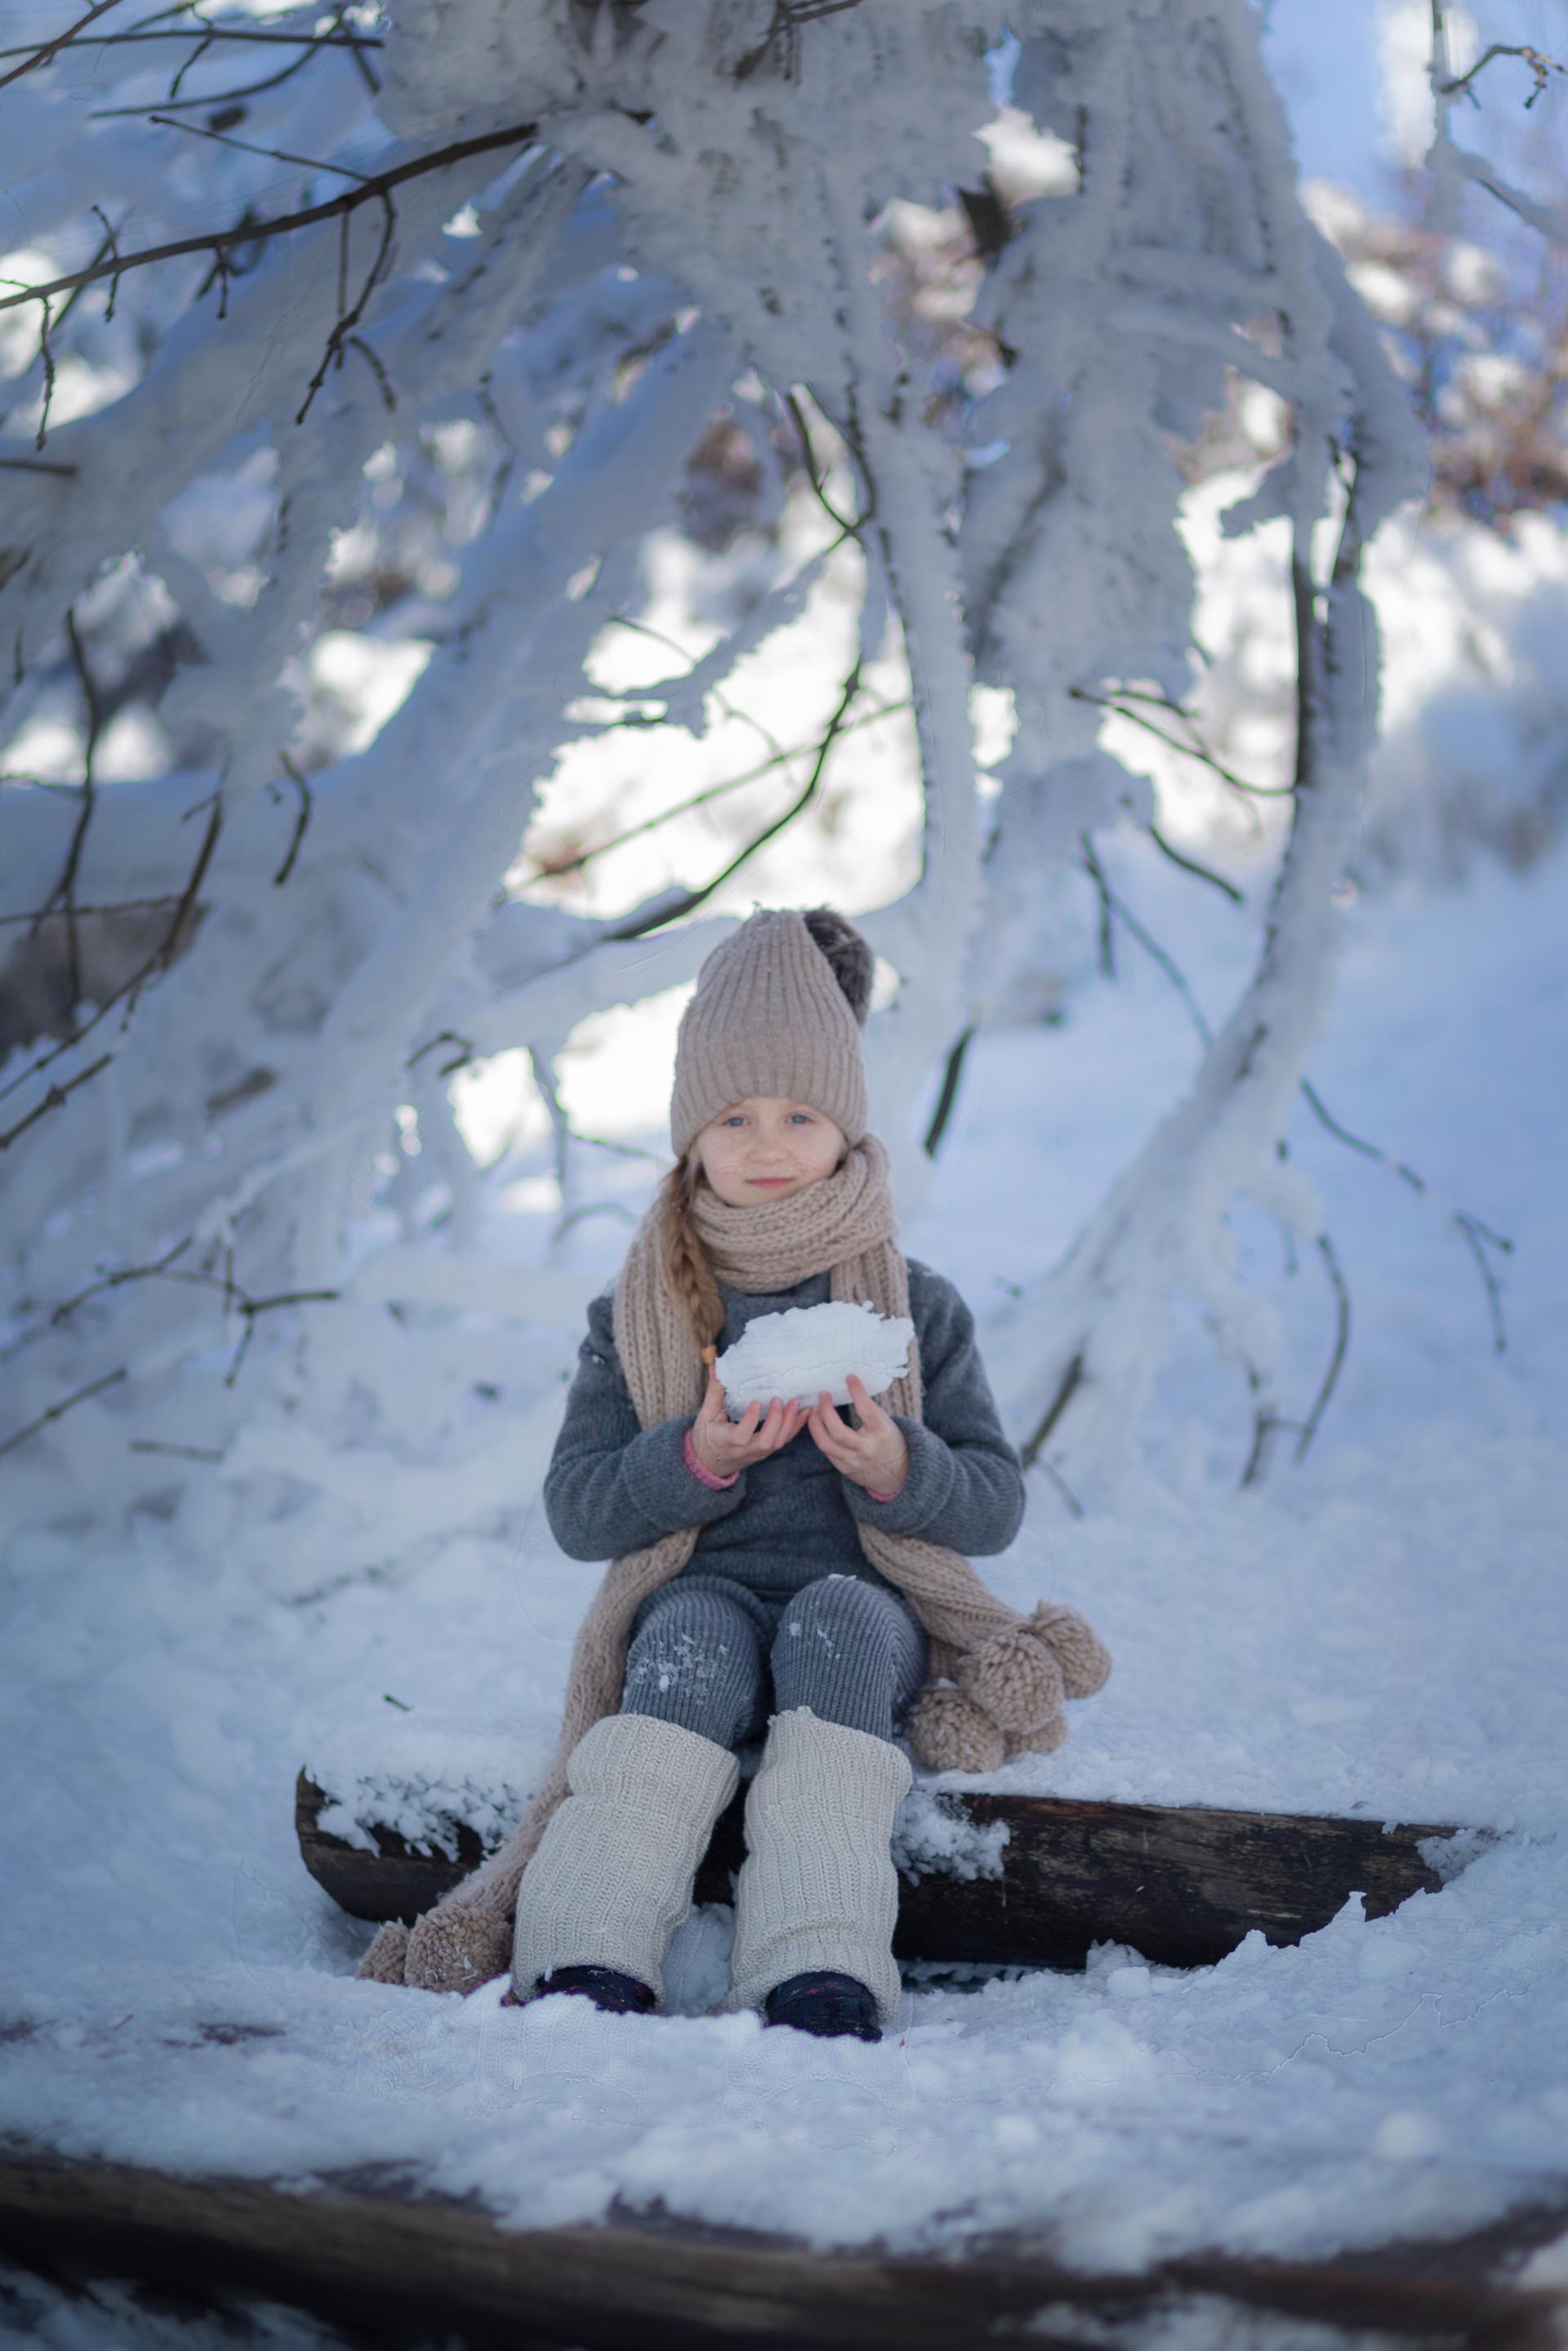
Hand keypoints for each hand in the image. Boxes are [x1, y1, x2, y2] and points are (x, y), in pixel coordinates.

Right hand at [689, 1365, 807, 1478]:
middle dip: (776, 1421)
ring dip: (790, 1423)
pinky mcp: (767, 1451)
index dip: (750, 1421)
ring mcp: (758, 1452)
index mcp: (726, 1441)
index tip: (756, 1402)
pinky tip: (806, 1412)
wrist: (711, 1462)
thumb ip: (714, 1392)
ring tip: (796, 1402)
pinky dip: (796, 1426)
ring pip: (778, 1443)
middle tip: (779, 1399)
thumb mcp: (706, 1415)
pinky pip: (784, 1441)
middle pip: (765, 1442)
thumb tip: (716, 1366)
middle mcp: (745, 1450)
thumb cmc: (707, 1435)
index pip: (740, 1436)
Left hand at [806, 1373, 908, 1497]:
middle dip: (826, 1411)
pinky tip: (817, 1424)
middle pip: (838, 1432)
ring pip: (825, 1444)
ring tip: (813, 1410)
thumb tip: (850, 1386)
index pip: (867, 1411)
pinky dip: (819, 1435)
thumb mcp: (887, 1424)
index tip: (849, 1377)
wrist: (898, 1473)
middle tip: (823, 1394)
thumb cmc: (890, 1441)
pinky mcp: (844, 1469)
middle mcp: (867, 1449)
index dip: (857, 1392)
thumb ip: (869, 1411)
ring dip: (815, 1424)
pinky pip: (826, 1451)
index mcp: (882, 1434)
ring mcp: (854, 1461)